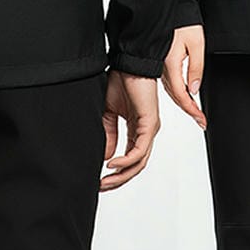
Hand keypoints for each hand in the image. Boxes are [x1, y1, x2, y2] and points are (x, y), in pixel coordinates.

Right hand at [99, 71, 160, 190]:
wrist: (129, 62)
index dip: (116, 172)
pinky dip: (126, 160)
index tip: (100, 180)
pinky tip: (112, 163)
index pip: (130, 159)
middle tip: (102, 186)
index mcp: (137, 130)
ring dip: (122, 174)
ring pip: (139, 162)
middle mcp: (145, 132)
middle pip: (136, 165)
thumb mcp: (109, 112)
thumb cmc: (121, 81)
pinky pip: (139, 150)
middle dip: (119, 179)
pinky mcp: (149, 124)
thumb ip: (108, 134)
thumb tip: (107, 157)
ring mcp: (149, 129)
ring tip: (106, 180)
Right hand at [161, 25, 206, 129]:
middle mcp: (162, 68)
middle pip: (176, 96)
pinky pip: (168, 81)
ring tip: (195, 112)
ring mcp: (160, 65)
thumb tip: (195, 89)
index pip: (182, 95)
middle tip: (201, 120)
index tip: (202, 120)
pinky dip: (177, 92)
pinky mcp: (160, 61)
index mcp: (171, 65)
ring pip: (171, 90)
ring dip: (183, 102)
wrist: (163, 6)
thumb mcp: (196, 43)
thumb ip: (196, 67)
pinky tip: (183, 93)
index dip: (192, 110)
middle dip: (189, 110)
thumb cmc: (181, 20)